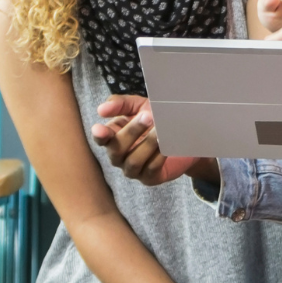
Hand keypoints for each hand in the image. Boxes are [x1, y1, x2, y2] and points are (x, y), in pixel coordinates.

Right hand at [92, 95, 215, 186]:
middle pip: (116, 149)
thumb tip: (101, 110)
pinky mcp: (149, 178)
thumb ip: (120, 104)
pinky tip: (166, 144)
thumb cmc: (155, 119)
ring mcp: (133, 169)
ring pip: (133, 161)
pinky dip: (159, 155)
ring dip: (147, 143)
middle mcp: (119, 156)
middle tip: (148, 116)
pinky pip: (151, 168)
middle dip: (132, 131)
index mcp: (112, 137)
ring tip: (160, 130)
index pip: (100, 138)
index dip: (99, 135)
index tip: (99, 128)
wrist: (182, 136)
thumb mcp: (138, 106)